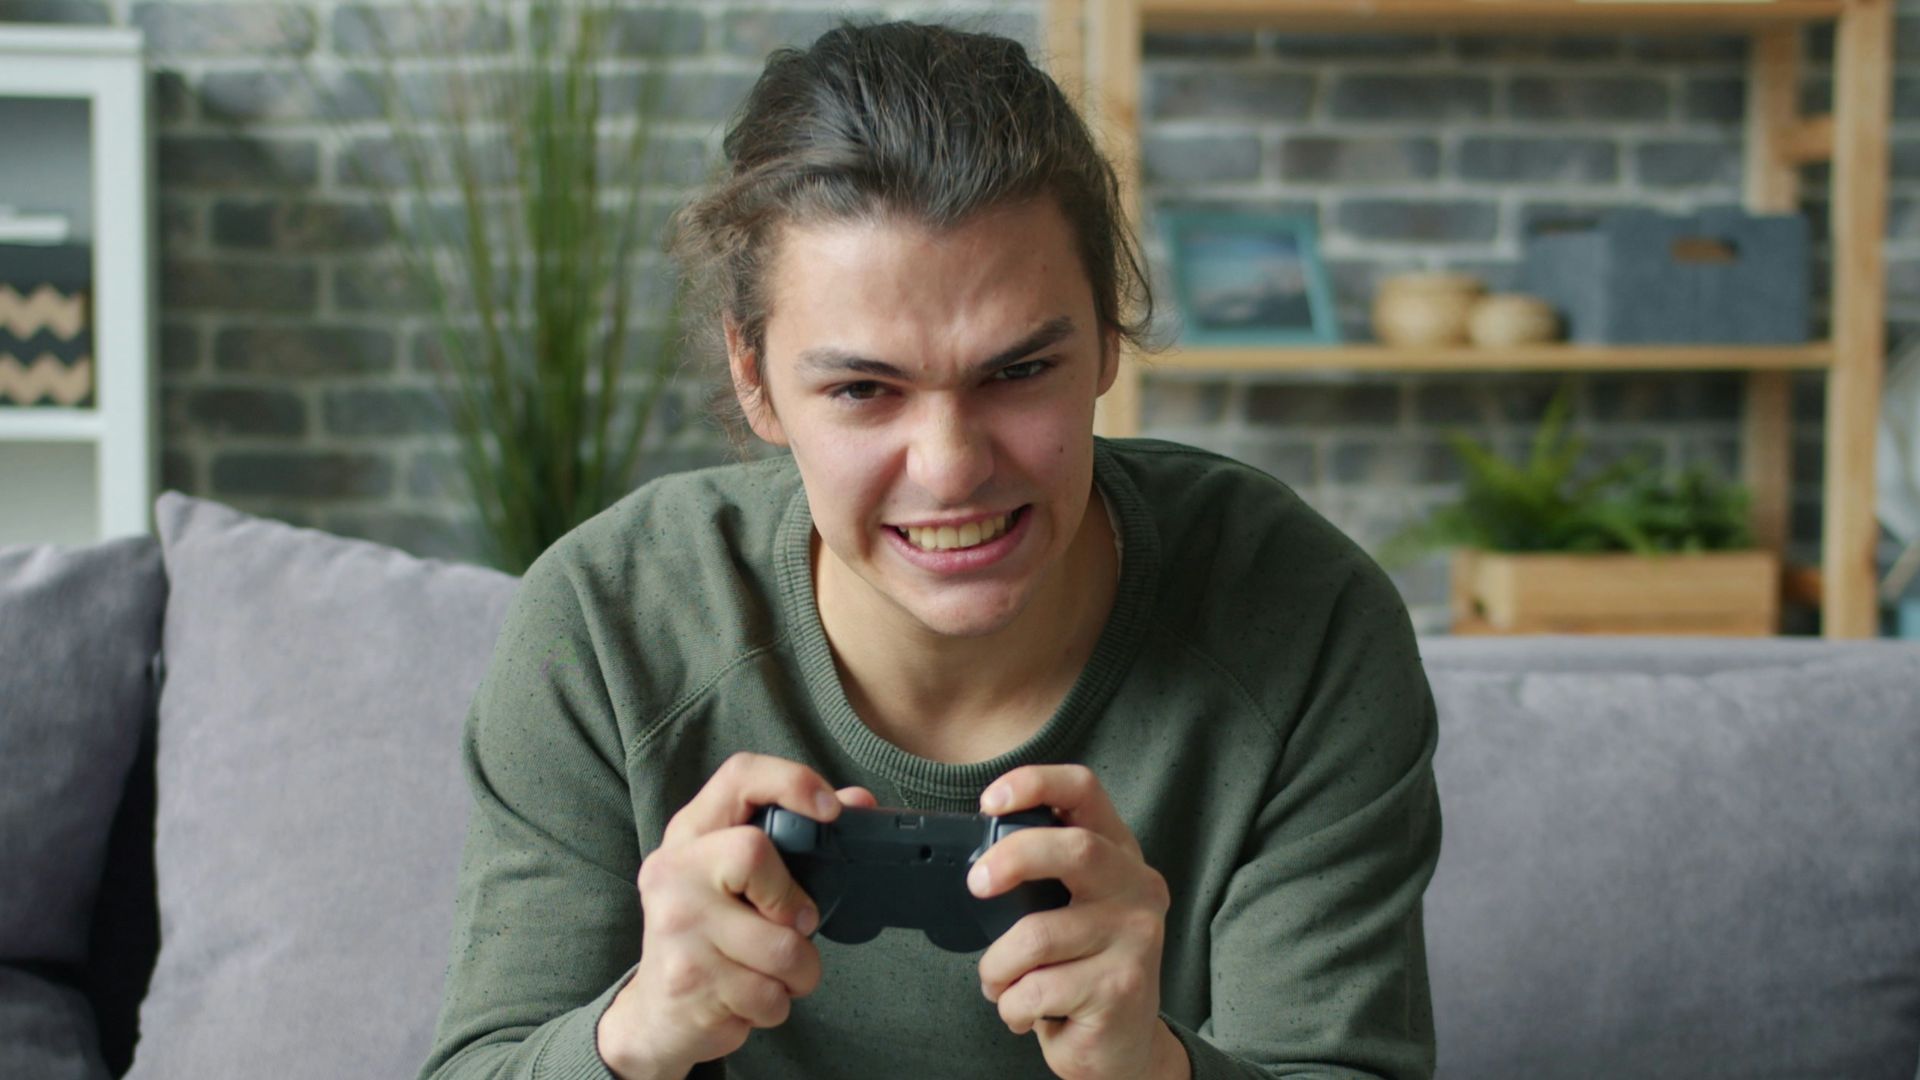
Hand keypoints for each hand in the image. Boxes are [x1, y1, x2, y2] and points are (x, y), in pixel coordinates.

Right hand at [596, 752, 877, 1079]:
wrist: (657, 1014)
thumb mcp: (739, 880)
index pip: (740, 777)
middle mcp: (673, 871)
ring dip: (797, 973)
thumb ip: (796, 839)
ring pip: (780, 947)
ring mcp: (676, 926)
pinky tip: (749, 997)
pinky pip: (769, 995)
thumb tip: (859, 801)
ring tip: (772, 973)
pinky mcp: (686, 980)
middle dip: (794, 903)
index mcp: (690, 834)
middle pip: (753, 853)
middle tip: (795, 925)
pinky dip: (776, 1004)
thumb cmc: (712, 936)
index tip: (831, 810)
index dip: (791, 781)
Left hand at [972, 765, 1186, 1079]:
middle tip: (977, 884)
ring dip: (998, 966)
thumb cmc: (1081, 968)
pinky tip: (1026, 1012)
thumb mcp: (1068, 909)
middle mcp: (1138, 888)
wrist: (1122, 1048)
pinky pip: (1037, 989)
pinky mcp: (1123, 989)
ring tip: (1002, 982)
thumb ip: (1040, 876)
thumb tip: (974, 862)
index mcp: (1118, 854)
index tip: (990, 801)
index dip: (1035, 782)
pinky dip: (1012, 1006)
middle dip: (1013, 859)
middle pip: (1076, 849)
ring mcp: (1137, 939)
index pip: (1085, 790)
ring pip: (1038, 935)